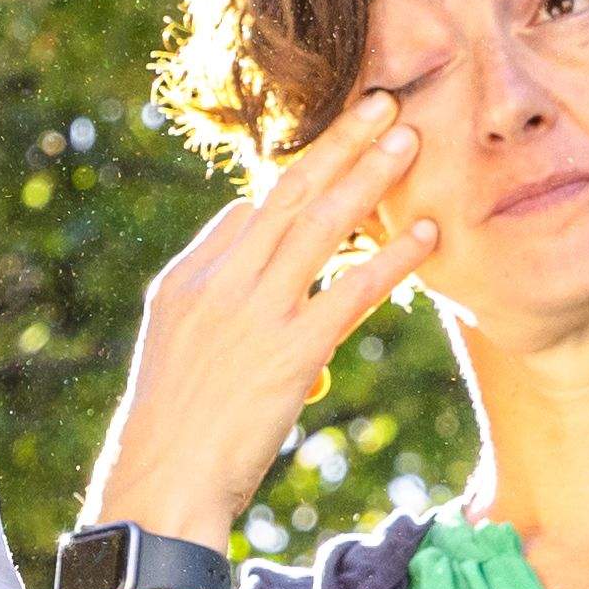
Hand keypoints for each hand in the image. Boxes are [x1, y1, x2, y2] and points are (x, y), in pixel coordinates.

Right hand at [82, 94, 436, 546]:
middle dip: (339, 144)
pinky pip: (350, 292)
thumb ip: (218, 309)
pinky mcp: (291, 353)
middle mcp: (219, 284)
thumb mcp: (177, 355)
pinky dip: (390, 259)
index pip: (247, 212)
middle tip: (384, 101)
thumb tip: (268, 283)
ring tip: (410, 137)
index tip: (341, 164)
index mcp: (186, 281)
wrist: (163, 487)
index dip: (297, 187)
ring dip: (369, 176)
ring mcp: (254, 314)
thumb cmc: (174, 434)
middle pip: (287, 195)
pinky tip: (425, 235)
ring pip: (320, 225)